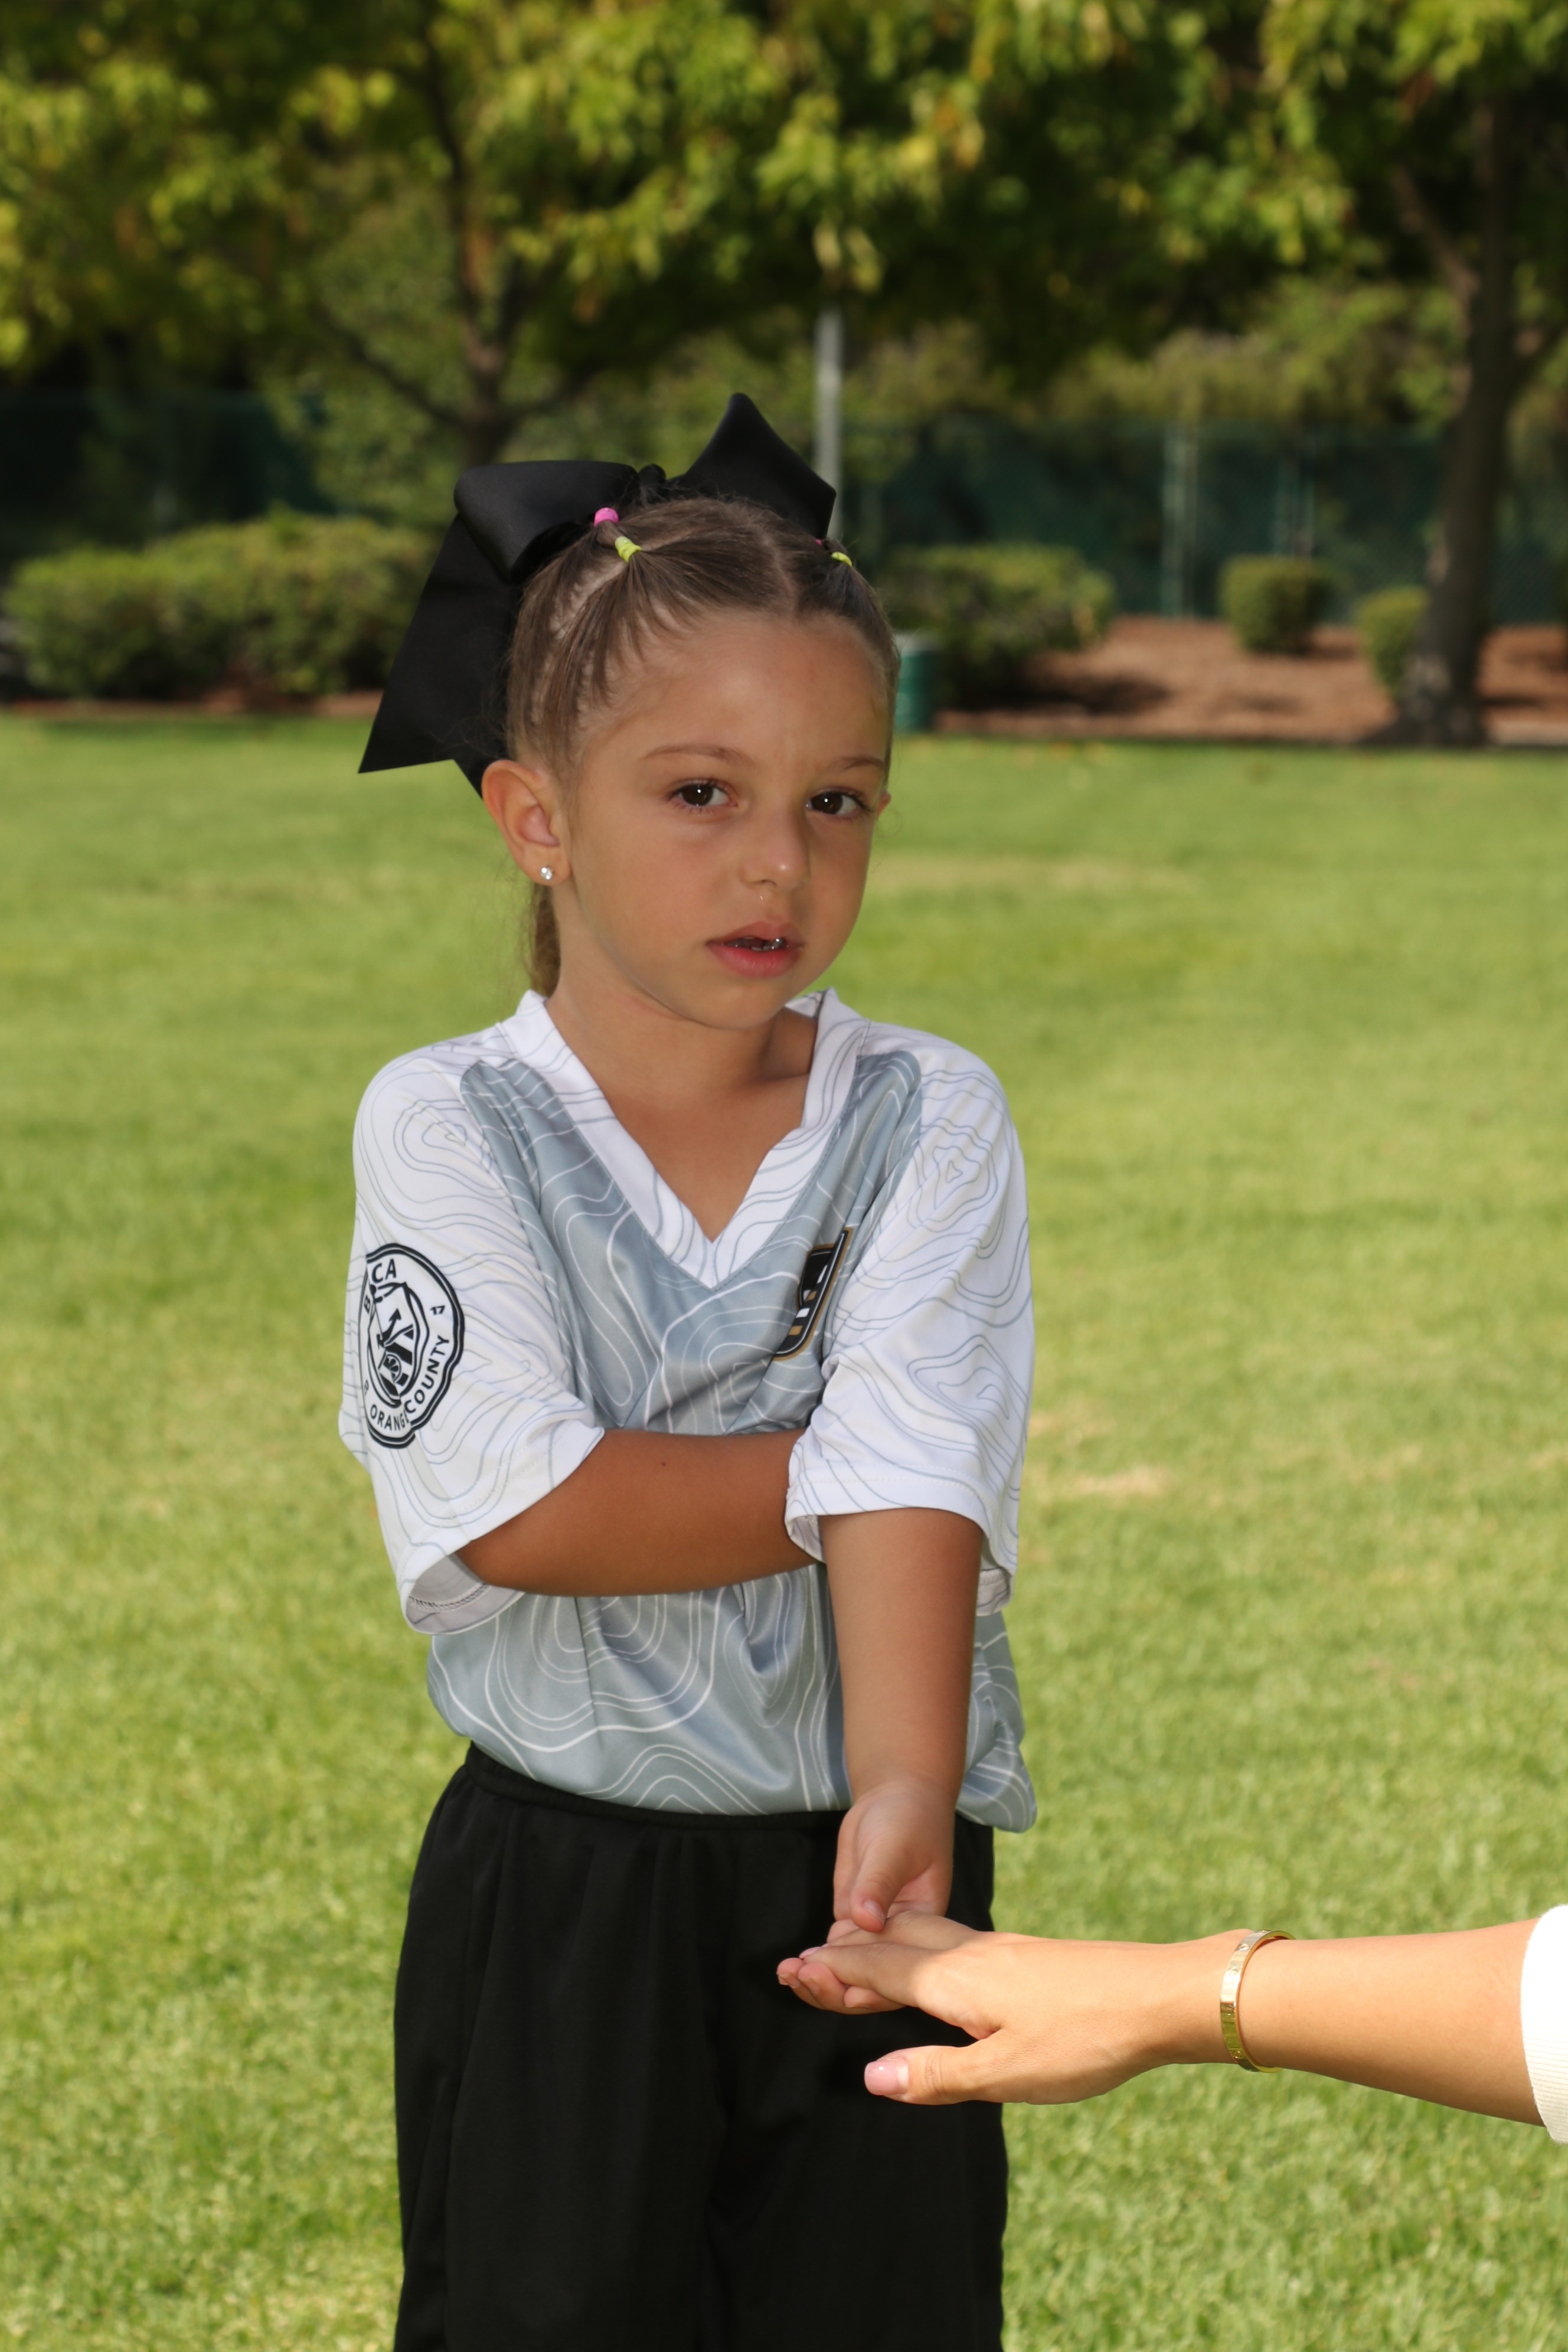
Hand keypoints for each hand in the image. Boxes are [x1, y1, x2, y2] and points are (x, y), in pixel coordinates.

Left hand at [776, 1777, 954, 2015]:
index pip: (901, 1973)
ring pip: (847, 1972)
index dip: (871, 1989)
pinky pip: (832, 1952)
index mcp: (924, 1928)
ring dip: (817, 1980)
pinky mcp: (851, 1919)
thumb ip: (878, 1883)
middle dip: (835, 1989)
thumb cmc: (908, 1818)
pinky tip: (789, 1967)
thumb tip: (866, 1920)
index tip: (839, 1986)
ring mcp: (873, 1931)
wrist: (894, 1796)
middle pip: (870, 1983)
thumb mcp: (894, 1847)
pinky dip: (812, 1964)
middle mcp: (901, 1939)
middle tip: (801, 1976)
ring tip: (787, 1973)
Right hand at [779, 1916, 1230, 2102]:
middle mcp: (967, 1954)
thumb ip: (936, 2074)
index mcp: (953, 1980)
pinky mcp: (1019, 1956)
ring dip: (880, 1946)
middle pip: (891, 1943)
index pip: (876, 1967)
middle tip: (802, 1964)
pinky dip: (916, 1948)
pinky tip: (927, 1961)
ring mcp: (996, 1950)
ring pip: (921, 1937)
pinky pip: (947, 1942)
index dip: (831, 1971)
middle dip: (845, 1954)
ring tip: (850, 1955)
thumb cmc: (1083, 2038)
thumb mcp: (1004, 2073)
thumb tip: (870, 2075)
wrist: (1155, 1994)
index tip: (787, 1970)